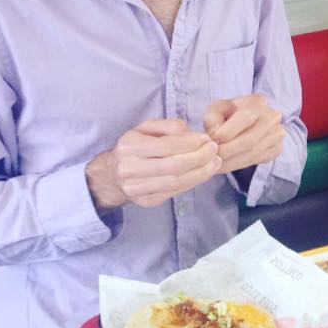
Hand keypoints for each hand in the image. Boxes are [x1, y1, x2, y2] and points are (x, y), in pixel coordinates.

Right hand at [85, 118, 220, 211]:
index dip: (191, 143)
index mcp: (129, 147)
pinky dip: (193, 182)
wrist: (113, 175)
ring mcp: (137, 189)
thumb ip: (169, 126)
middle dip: (200, 158)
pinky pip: (175, 192)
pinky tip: (204, 173)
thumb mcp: (146, 128)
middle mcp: (130, 169)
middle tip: (215, 151)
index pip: (167, 146)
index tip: (207, 139)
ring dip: (201, 172)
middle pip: (174, 166)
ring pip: (177, 182)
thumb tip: (193, 135)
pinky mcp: (146, 201)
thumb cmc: (134, 147)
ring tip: (215, 162)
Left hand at [203, 95, 284, 173]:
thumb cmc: (229, 114)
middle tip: (212, 158)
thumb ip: (212, 119)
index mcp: (257, 102)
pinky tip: (227, 166)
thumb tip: (215, 136)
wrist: (246, 122)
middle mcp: (272, 117)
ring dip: (232, 162)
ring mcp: (277, 134)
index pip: (245, 118)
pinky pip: (258, 160)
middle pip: (250, 139)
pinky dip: (240, 165)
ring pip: (254, 153)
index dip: (226, 133)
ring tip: (216, 165)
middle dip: (228, 151)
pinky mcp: (277, 148)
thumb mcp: (216, 109)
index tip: (211, 142)